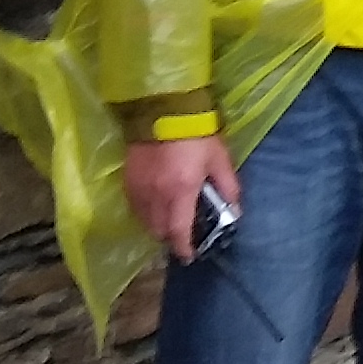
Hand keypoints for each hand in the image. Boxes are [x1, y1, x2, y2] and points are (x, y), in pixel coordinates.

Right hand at [125, 132, 243, 262]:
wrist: (164, 107)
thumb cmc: (197, 133)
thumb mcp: (219, 159)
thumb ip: (228, 187)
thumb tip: (235, 211)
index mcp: (181, 191)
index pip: (178, 232)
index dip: (183, 248)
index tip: (189, 256)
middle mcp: (157, 195)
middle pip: (159, 231)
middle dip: (170, 238)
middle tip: (182, 235)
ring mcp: (139, 188)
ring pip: (144, 221)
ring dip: (157, 227)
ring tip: (170, 221)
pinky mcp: (127, 179)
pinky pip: (135, 207)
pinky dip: (145, 213)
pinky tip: (155, 206)